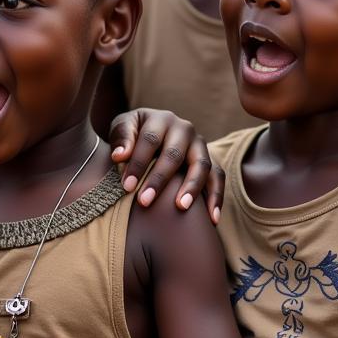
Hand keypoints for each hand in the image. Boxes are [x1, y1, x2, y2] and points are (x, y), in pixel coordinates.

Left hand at [108, 108, 222, 220]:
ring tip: (180, 207)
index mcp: (161, 119)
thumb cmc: (134, 134)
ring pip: (201, 164)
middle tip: (144, 201)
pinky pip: (218, 177)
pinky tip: (213, 218)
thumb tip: (119, 155)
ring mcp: (200, 145)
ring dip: (191, 187)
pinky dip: (217, 197)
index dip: (138, 162)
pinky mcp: (210, 161)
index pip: (150, 139)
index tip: (127, 186)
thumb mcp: (123, 127)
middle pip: (175, 154)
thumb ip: (121, 138)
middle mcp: (184, 129)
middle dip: (159, 178)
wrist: (154, 134)